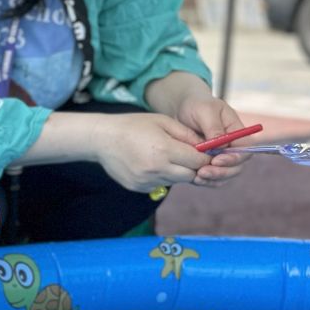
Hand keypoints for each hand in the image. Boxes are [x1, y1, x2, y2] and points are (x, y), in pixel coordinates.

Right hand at [91, 114, 211, 192]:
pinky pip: (160, 185)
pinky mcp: (139, 188)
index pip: (198, 161)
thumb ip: (187, 134)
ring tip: (163, 156)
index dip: (205, 157)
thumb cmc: (133, 126)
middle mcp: (157, 169)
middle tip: (186, 156)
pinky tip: (149, 163)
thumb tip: (208, 146)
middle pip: (190, 175)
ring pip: (175, 181)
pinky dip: (161, 176)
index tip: (205, 152)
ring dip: (176, 171)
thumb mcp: (162, 121)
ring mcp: (146, 181)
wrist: (102, 139)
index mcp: (164, 150)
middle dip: (193, 167)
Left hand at [173, 93, 249, 187]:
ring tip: (197, 177)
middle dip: (222, 172)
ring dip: (213, 179)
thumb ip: (214, 127)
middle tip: (204, 172)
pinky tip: (194, 179)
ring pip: (224, 175)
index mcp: (238, 133)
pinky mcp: (208, 164)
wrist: (181, 109)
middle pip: (237, 167)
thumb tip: (221, 146)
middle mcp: (232, 147)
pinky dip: (206, 181)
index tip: (217, 160)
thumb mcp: (206, 110)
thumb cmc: (197, 105)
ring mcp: (220, 157)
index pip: (245, 150)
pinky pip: (212, 178)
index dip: (234, 159)